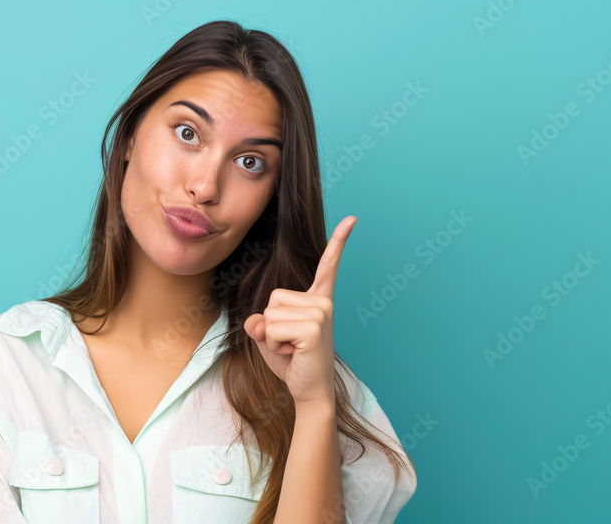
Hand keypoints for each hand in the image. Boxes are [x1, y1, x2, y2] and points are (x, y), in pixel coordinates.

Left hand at [244, 216, 356, 405]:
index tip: (352, 219)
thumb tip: (258, 322)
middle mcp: (322, 302)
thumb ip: (259, 323)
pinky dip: (274, 345)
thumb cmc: (292, 363)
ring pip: (270, 315)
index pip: (327, 266)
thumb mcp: (268, 337)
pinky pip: (272, 328)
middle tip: (290, 344)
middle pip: (272, 299)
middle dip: (271, 325)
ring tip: (292, 349)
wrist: (308, 392)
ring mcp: (320, 313)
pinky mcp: (313, 327)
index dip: (339, 242)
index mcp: (317, 300)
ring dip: (272, 337)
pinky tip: (293, 354)